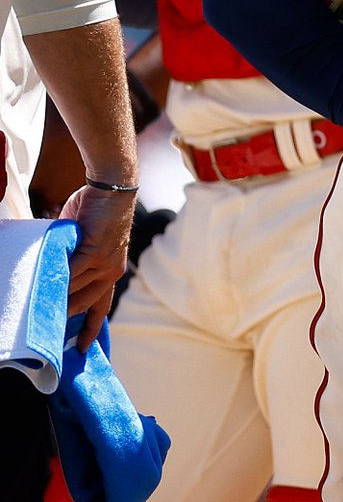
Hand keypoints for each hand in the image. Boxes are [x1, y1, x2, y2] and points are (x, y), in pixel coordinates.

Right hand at [58, 184, 136, 349]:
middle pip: (83, 306)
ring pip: (74, 291)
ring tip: (36, 306)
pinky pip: (71, 273)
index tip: (82, 349)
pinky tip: (44, 285)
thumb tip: (55, 274)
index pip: (100, 307)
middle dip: (64, 318)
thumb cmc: (98, 211)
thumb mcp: (88, 243)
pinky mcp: (93, 252)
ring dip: (55, 299)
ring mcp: (103, 263)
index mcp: (111, 272)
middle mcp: (110, 272)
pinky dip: (57, 280)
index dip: (90, 329)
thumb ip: (75, 260)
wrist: (112, 188)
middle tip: (44, 327)